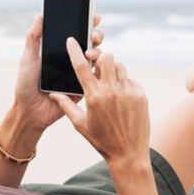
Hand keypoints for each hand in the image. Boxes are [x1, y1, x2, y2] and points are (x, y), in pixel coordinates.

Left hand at [14, 13, 103, 131]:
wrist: (30, 112)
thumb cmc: (25, 86)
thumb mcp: (27, 60)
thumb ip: (33, 38)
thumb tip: (40, 15)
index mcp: (58, 51)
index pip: (74, 33)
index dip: (85, 23)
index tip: (93, 16)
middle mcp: (70, 60)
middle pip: (89, 43)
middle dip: (95, 36)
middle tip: (95, 34)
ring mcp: (78, 74)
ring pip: (95, 59)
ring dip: (97, 52)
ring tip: (90, 53)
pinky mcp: (83, 88)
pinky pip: (95, 78)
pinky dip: (99, 70)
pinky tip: (97, 66)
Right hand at [50, 37, 149, 166]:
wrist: (128, 154)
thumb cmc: (101, 140)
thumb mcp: (80, 124)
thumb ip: (66, 106)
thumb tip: (53, 94)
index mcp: (93, 97)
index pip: (81, 66)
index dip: (75, 50)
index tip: (72, 40)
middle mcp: (111, 91)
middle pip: (105, 57)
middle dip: (100, 58)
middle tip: (97, 67)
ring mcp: (128, 92)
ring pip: (120, 66)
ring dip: (113, 70)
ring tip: (110, 84)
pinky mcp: (140, 95)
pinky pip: (131, 79)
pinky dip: (125, 83)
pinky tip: (122, 97)